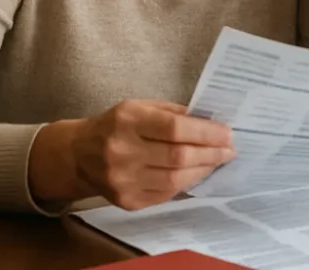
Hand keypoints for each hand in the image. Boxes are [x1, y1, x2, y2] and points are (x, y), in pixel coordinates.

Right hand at [71, 100, 234, 209]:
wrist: (79, 155)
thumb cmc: (117, 125)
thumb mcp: (141, 107)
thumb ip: (174, 113)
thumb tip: (212, 122)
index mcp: (128, 122)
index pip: (175, 129)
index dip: (206, 132)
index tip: (227, 133)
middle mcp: (122, 152)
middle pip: (178, 156)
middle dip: (210, 153)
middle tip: (229, 149)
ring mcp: (123, 181)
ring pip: (175, 179)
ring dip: (203, 169)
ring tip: (218, 160)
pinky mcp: (127, 201)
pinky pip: (166, 194)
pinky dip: (187, 182)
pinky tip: (198, 172)